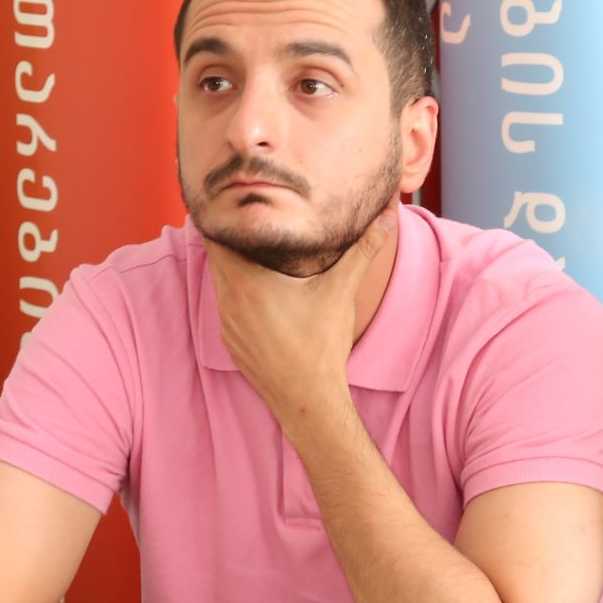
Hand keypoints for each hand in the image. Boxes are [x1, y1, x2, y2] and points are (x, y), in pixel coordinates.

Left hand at [204, 212, 397, 431]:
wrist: (309, 401)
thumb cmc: (322, 346)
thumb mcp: (341, 291)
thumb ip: (362, 250)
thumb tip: (387, 217)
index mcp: (245, 282)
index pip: (215, 236)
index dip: (224, 216)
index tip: (237, 201)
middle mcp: (227, 301)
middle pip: (217, 256)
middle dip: (233, 238)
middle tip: (252, 219)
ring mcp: (226, 325)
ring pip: (222, 283)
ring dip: (236, 267)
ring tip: (258, 251)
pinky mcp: (231, 343)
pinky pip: (228, 307)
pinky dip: (239, 295)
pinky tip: (263, 293)